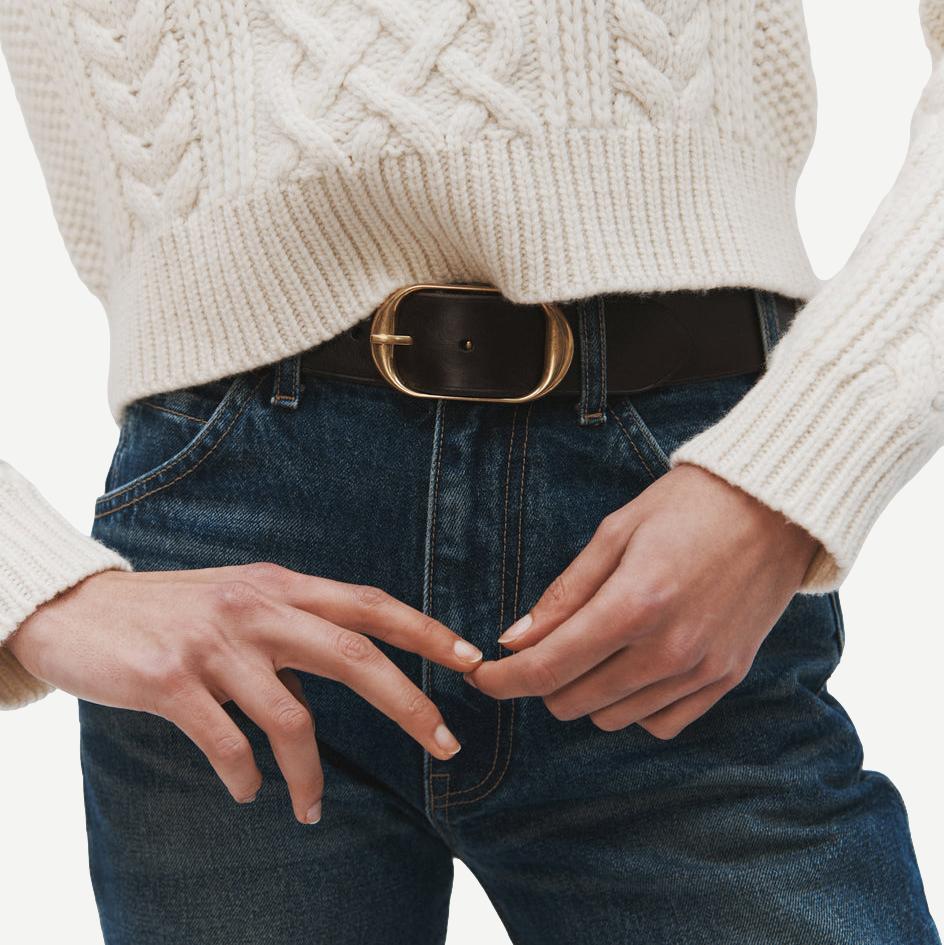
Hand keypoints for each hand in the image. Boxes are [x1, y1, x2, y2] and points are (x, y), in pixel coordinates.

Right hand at [8, 563, 482, 822]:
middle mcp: (256, 608)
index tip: (470, 659)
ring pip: (290, 718)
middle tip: (446, 744)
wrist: (78, 610)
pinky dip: (245, 778)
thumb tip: (349, 656)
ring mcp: (215, 645)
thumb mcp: (240, 597)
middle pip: (352, 656)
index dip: (423, 631)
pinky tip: (247, 792)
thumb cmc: (171, 611)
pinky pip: (227, 745)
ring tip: (311, 810)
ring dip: (310, 776)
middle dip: (407, 703)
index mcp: (279, 587)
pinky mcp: (171, 681)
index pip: (368, 605)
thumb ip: (294, 619)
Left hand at [465, 463, 818, 738]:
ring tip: (592, 650)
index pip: (547, 669)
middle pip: (574, 702)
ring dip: (586, 694)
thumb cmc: (685, 508)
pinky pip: (662, 724)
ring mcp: (702, 670)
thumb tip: (514, 641)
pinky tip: (631, 669)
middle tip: (542, 648)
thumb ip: (563, 594)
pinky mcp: (727, 678)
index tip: (482, 676)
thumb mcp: (613, 534)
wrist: (773, 509)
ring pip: (613, 719)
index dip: (502, 680)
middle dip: (542, 681)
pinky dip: (634, 707)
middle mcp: (669, 649)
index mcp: (633, 604)